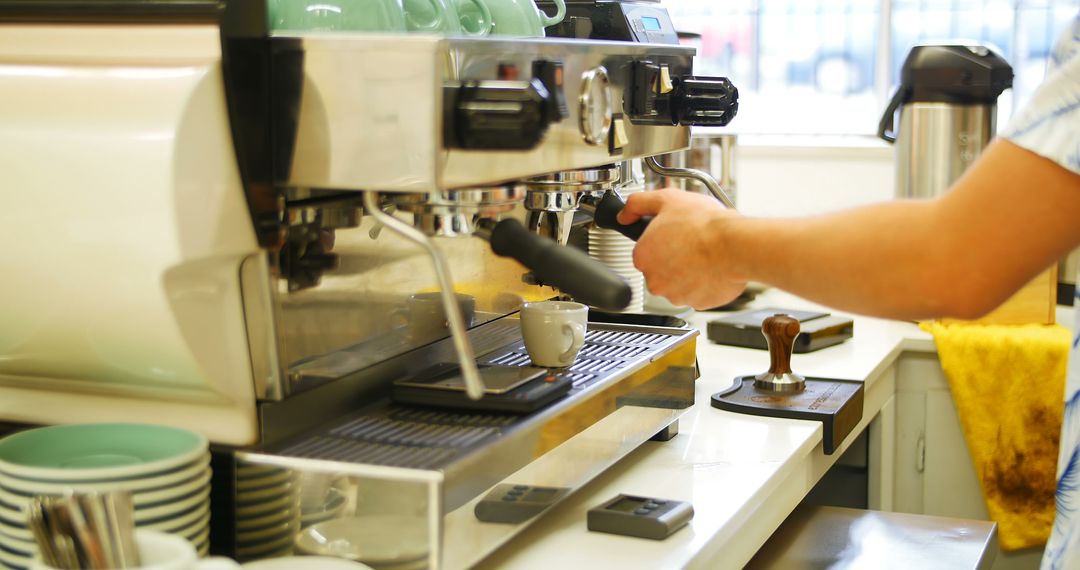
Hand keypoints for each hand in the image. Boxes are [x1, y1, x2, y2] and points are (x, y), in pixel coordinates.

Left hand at [618, 188, 745, 308]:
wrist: (735, 245)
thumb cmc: (705, 225)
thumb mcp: (667, 199)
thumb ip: (638, 204)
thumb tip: (624, 213)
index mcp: (643, 256)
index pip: (645, 251)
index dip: (661, 241)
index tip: (675, 235)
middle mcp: (655, 280)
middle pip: (660, 269)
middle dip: (673, 258)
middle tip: (691, 243)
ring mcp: (675, 295)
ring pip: (678, 283)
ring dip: (688, 272)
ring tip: (704, 254)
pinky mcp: (697, 303)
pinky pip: (697, 293)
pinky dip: (704, 283)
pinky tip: (712, 268)